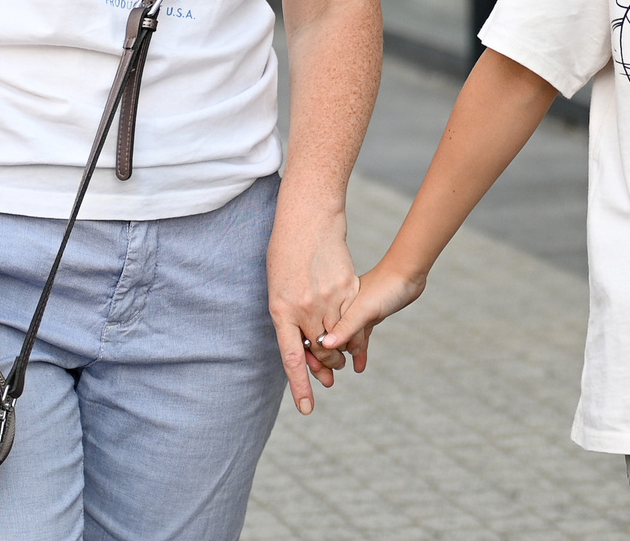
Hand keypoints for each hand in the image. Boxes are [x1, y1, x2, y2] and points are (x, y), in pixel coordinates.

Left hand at [267, 197, 359, 414]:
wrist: (307, 221)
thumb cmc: (285, 254)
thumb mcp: (277, 290)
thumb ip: (288, 319)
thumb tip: (304, 347)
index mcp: (281, 311)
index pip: (292, 357)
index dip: (300, 385)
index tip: (307, 408)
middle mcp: (304, 308)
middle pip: (319, 350)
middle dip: (324, 366)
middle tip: (328, 376)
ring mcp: (327, 298)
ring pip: (338, 336)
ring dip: (340, 351)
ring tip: (341, 361)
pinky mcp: (346, 287)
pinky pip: (351, 317)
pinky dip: (352, 330)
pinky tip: (352, 335)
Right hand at [316, 259, 423, 371]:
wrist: (408, 273)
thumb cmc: (386, 287)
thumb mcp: (365, 309)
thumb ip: (346, 327)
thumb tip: (325, 345)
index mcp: (335, 305)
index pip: (320, 333)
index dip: (317, 353)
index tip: (318, 372)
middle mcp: (342, 308)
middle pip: (330, 338)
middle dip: (329, 358)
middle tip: (328, 380)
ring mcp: (356, 312)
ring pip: (346, 339)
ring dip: (345, 355)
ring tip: (344, 371)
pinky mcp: (368, 315)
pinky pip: (360, 337)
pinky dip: (359, 351)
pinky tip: (359, 366)